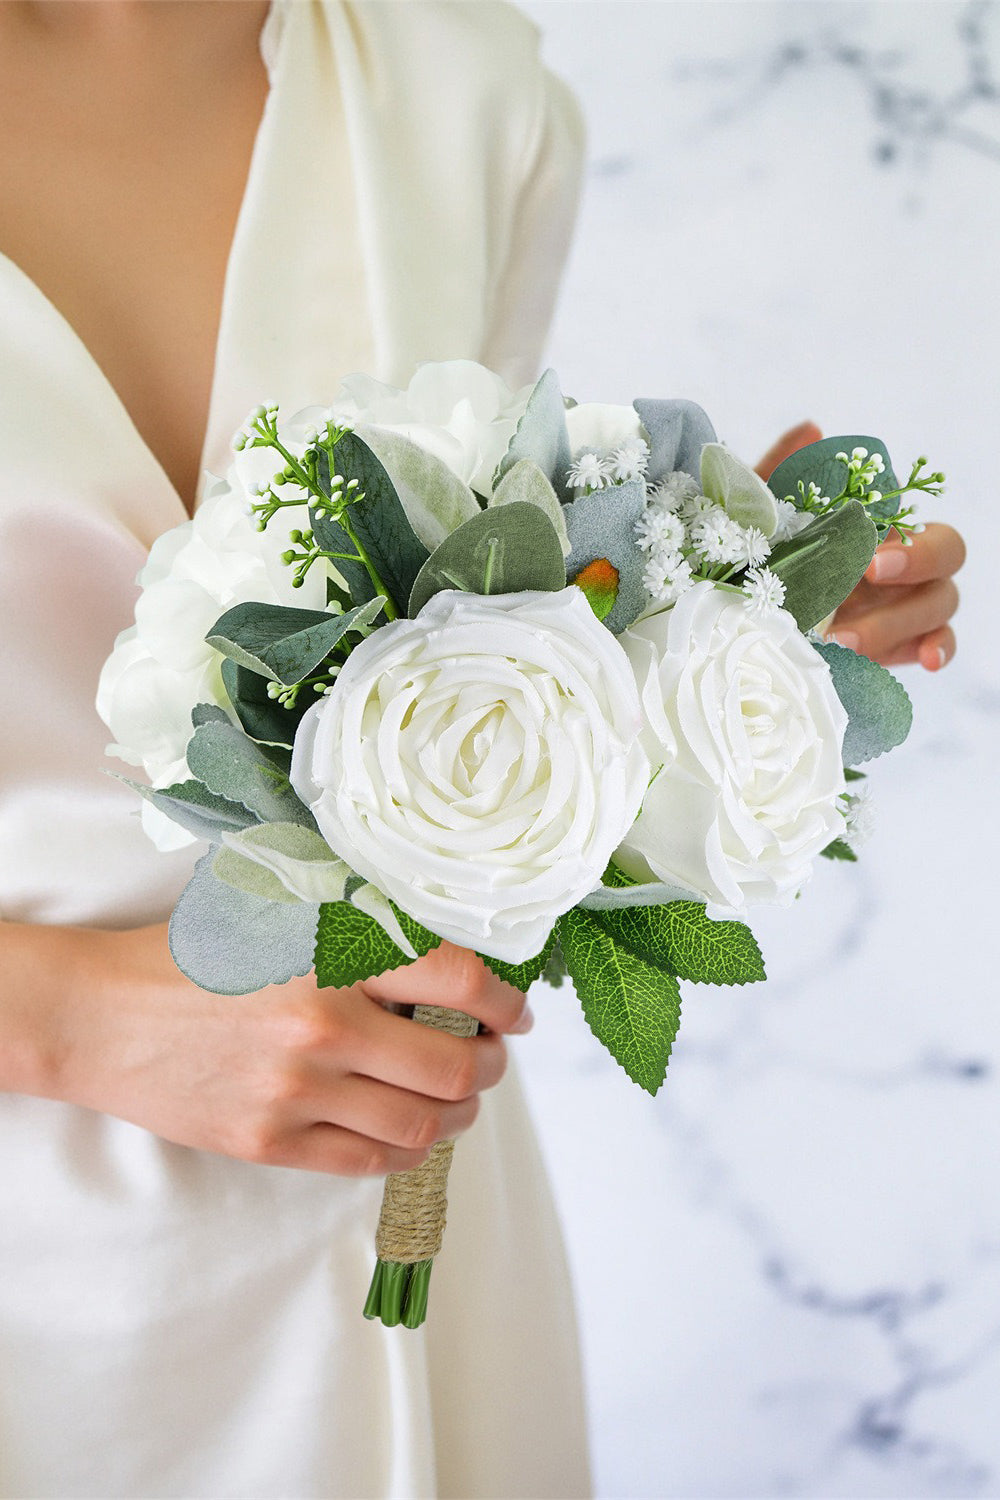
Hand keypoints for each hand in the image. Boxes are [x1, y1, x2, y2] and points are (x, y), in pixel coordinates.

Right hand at [28, 922, 529, 1176]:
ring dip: (458, 1115)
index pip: (458, 980)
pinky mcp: (270, 1143)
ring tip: (458, 1100)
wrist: (103, 1015)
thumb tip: (444, 945)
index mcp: (331, 954)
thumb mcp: (278, 909)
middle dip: (490, 1065)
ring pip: (420, 1124)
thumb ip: (356, 921)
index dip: (504, 1001)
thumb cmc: (192, 953)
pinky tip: (408, 1131)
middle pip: (455, 1066)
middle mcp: (323, 1027)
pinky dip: (406, 1150)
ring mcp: (297, 1093)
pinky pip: (367, 1160)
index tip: (513, 1012)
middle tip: (489, 1056)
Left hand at [755, 422, 965, 670]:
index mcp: (877, 530)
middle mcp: (903, 565)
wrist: (743, 622)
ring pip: (939, 604)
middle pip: (946, 554)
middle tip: (867, 576)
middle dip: (917, 563)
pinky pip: (940, 644)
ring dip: (897, 622)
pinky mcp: (902, 647)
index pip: (919, 519)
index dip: (907, 536)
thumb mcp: (759, 520)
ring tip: (843, 642)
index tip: (868, 557)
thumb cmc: (759, 561)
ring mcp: (907, 608)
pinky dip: (939, 649)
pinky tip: (925, 660)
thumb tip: (811, 428)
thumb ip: (783, 471)